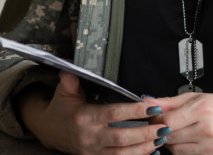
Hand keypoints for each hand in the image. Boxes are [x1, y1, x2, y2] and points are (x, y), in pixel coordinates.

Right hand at [19, 71, 168, 154]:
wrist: (48, 130)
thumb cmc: (60, 108)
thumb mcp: (64, 92)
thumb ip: (70, 80)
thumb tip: (71, 66)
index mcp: (84, 117)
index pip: (113, 114)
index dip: (134, 111)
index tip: (152, 107)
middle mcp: (89, 136)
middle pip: (121, 138)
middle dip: (144, 133)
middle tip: (163, 126)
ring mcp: (92, 150)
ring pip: (122, 153)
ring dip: (143, 148)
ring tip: (161, 138)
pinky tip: (150, 151)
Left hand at [149, 91, 212, 154]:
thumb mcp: (197, 98)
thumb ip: (169, 102)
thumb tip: (147, 102)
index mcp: (203, 110)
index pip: (167, 121)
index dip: (157, 120)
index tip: (156, 118)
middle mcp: (208, 130)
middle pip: (169, 136)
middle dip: (163, 132)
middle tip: (169, 125)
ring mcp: (211, 147)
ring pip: (175, 149)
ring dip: (172, 142)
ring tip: (184, 132)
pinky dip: (183, 150)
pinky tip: (191, 141)